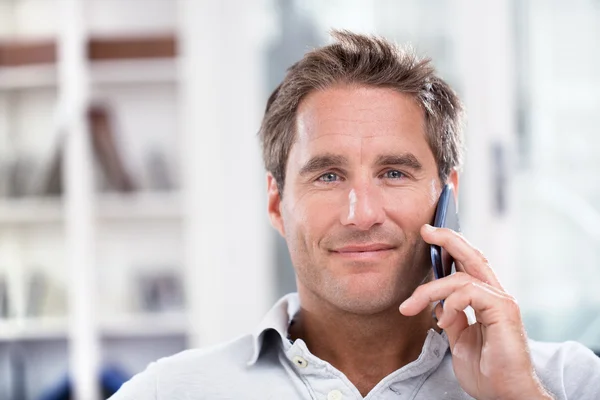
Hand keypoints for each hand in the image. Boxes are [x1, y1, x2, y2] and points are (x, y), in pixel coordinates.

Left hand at [399, 224, 551, 399]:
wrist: (505, 394)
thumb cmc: (488, 372)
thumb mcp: (460, 341)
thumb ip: (452, 318)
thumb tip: (438, 304)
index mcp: (485, 301)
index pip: (468, 265)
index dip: (450, 247)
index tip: (428, 236)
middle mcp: (495, 296)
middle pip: (472, 255)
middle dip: (448, 238)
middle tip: (426, 230)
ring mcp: (501, 301)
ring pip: (461, 276)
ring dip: (430, 289)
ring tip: (411, 306)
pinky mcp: (503, 310)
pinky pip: (469, 291)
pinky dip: (450, 303)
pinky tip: (443, 322)